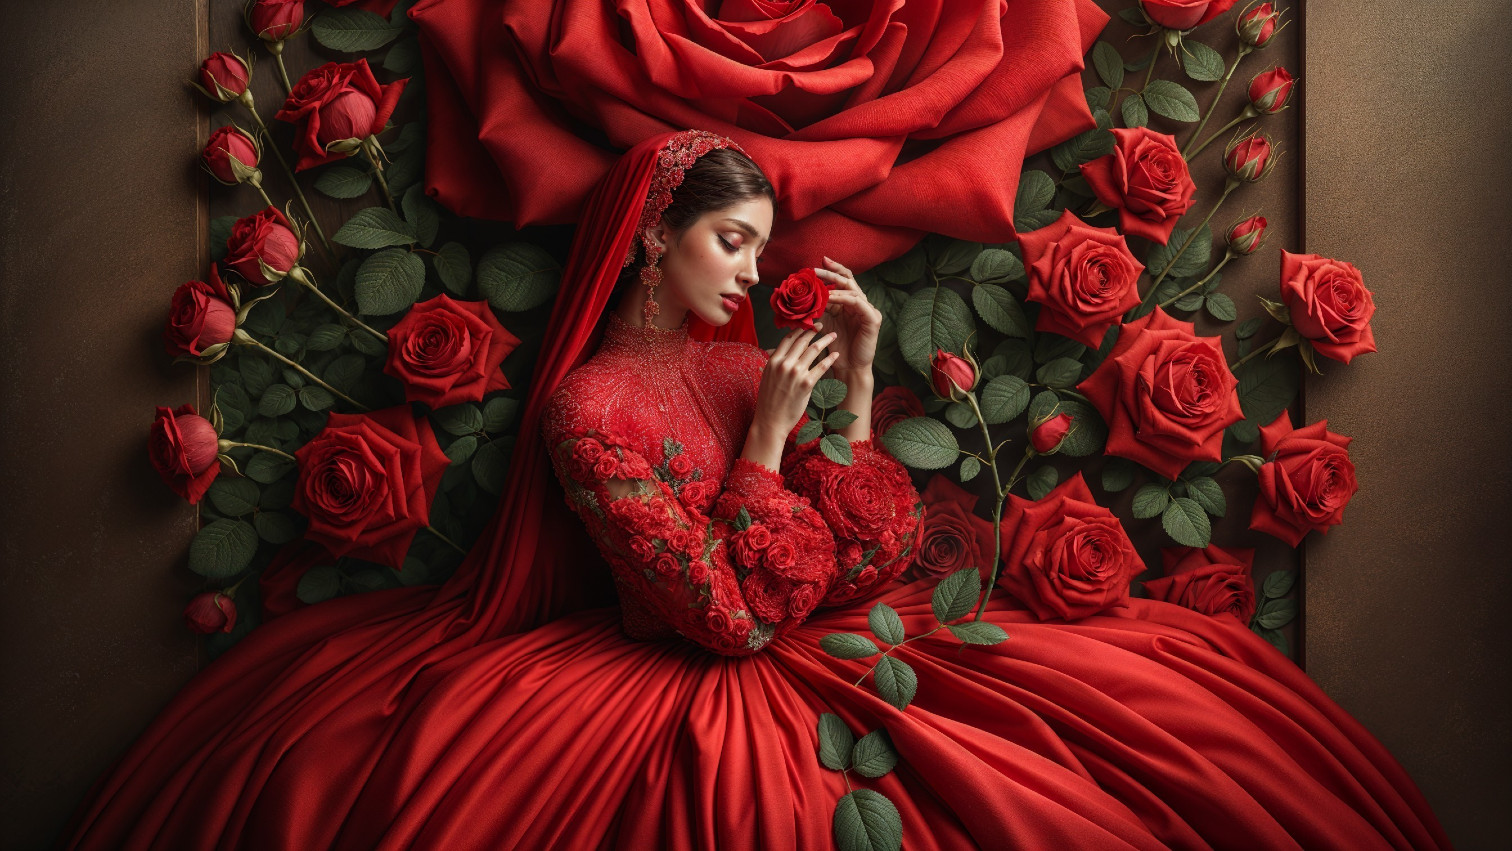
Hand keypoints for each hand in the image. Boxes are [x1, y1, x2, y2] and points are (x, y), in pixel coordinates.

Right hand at [754, 327, 839, 438]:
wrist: (771, 421)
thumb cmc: (769, 401)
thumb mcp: (767, 377)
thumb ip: (775, 364)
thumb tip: (781, 354)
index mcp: (773, 361)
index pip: (788, 339)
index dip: (799, 329)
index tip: (807, 325)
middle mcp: (784, 364)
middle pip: (802, 341)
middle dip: (814, 330)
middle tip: (822, 325)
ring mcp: (796, 373)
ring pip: (813, 350)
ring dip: (825, 340)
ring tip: (833, 335)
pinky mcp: (806, 384)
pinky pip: (822, 366)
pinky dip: (830, 358)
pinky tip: (836, 354)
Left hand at [812, 256, 880, 376]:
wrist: (848, 367)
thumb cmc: (836, 346)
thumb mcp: (824, 323)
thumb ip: (818, 308)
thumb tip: (801, 297)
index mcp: (850, 303)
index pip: (842, 281)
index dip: (831, 271)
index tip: (816, 265)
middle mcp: (861, 304)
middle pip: (848, 280)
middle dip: (830, 273)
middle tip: (814, 269)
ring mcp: (869, 310)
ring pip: (852, 290)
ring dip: (834, 287)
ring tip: (818, 285)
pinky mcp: (873, 319)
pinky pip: (858, 303)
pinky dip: (843, 298)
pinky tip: (830, 298)